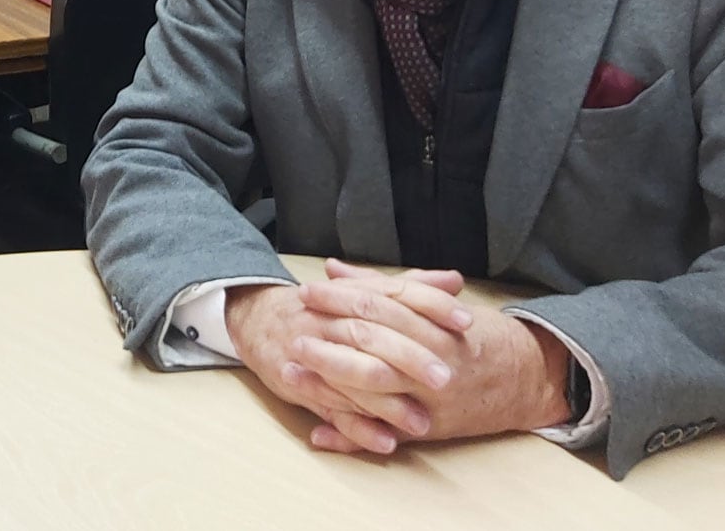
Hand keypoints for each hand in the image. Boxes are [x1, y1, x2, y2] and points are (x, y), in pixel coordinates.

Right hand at [225, 272, 470, 454]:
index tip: (466, 321)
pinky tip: (386, 443)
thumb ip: (410, 287)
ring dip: (387, 403)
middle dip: (409, 358)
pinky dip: (358, 429)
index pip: (395, 293)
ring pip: (352, 377)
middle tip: (446, 378)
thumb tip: (454, 281)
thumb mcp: (363, 292)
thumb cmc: (321, 308)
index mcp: (352, 295)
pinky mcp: (301, 386)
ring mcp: (314, 354)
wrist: (258, 318)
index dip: (431, 305)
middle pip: (372, 336)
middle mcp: (332, 320)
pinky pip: (331, 410)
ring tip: (422, 422)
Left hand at [286, 259, 569, 452]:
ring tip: (291, 370)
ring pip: (373, 387)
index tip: (308, 291)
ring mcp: (430, 397)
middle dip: (328, 334)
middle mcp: (432, 360)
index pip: (379, 304)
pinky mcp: (428, 429)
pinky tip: (318, 430)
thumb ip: (383, 285)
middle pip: (372, 342)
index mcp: (434, 323)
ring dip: (328, 381)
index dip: (340, 297)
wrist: (530, 378)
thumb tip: (334, 269)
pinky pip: (383, 431)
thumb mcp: (435, 303)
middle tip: (294, 326)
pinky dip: (350, 433)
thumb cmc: (477, 335)